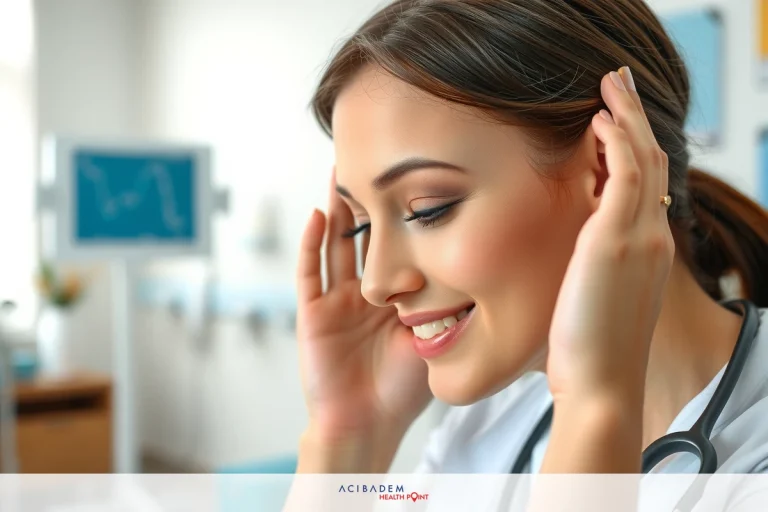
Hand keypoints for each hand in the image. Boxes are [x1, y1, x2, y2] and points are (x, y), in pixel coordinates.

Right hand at [295, 171, 431, 444]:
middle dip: (368, 200)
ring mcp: (336, 300)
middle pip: (365, 236)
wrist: (368, 425)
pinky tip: (318, 215)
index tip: (417, 180)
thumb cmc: (403, 390)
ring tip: (341, 171)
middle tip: (374, 159)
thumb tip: (477, 263)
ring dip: (338, 209)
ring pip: (336, 245)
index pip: (398, 246)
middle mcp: (363, 292)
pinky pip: (309, 273)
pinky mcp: (313, 313)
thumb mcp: (433, 337)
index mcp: (393, 297)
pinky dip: (311, 244)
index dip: (403, 216)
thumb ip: (444, 304)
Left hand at [546, 68, 674, 404]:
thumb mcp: (596, 302)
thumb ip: (594, 270)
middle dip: (635, 119)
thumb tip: (573, 257)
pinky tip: (599, 120)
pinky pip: (623, 172)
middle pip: (651, 161)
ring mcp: (639, 236)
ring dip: (626, 117)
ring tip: (610, 86)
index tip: (614, 123)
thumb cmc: (589, 351)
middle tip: (618, 87)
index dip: (633, 148)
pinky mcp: (615, 238)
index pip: (645, 185)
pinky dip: (615, 141)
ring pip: (642, 158)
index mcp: (647, 252)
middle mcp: (652, 238)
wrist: (600, 386)